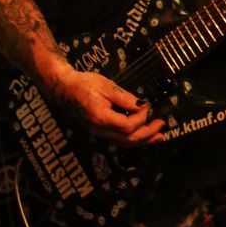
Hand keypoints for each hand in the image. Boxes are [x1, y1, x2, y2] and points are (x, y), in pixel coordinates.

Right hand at [47, 68, 166, 145]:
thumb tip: (142, 105)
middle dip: (148, 134)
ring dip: (143, 140)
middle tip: (162, 126)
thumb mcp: (105, 86)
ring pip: (124, 142)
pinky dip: (133, 138)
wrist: (63, 89)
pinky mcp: (99, 131)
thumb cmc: (83, 84)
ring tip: (158, 136)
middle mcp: (99, 130)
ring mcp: (98, 133)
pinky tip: (142, 135)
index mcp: (100, 118)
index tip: (147, 105)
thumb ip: (124, 98)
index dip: (141, 117)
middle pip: (128, 139)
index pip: (128, 126)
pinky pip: (119, 139)